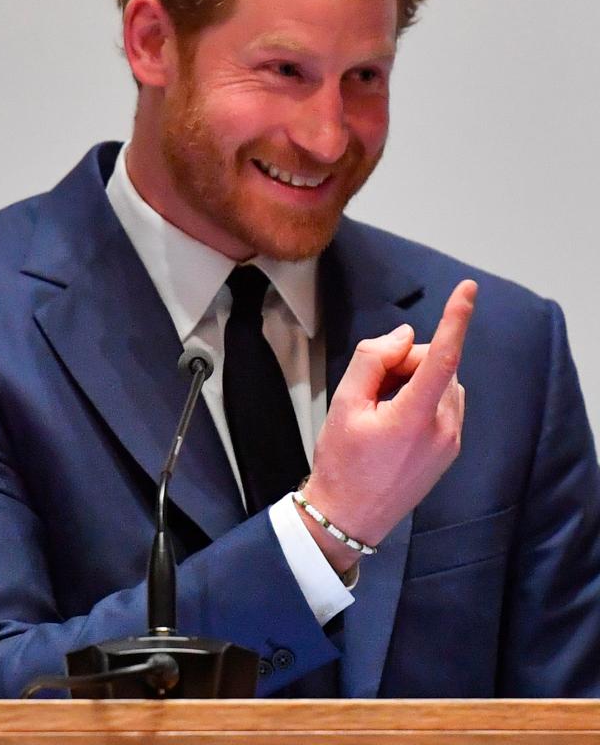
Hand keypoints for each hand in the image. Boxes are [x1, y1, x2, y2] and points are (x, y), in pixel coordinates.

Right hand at [299, 280, 476, 572]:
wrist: (349, 518)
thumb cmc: (342, 462)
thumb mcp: (344, 403)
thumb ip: (374, 359)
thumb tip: (403, 336)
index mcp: (416, 417)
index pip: (443, 357)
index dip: (456, 319)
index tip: (468, 290)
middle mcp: (444, 429)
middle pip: (436, 364)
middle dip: (406, 361)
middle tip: (371, 386)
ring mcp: (451, 442)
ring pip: (442, 382)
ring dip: (414, 379)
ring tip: (379, 408)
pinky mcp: (450, 450)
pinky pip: (443, 403)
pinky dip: (421, 397)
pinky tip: (392, 420)